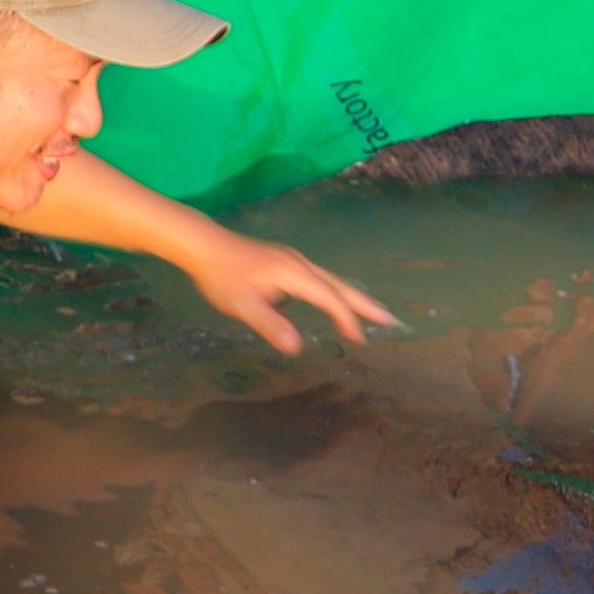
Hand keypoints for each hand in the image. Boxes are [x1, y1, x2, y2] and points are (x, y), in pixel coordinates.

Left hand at [191, 232, 400, 358]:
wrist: (204, 245)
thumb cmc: (221, 276)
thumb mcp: (242, 305)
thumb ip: (270, 325)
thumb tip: (296, 348)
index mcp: (294, 274)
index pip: (329, 298)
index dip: (346, 319)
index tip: (360, 340)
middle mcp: (300, 264)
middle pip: (340, 285)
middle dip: (365, 304)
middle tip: (389, 319)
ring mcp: (294, 261)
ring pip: (331, 280)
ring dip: (352, 297)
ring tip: (371, 312)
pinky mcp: (285, 262)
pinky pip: (319, 279)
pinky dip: (334, 292)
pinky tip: (331, 301)